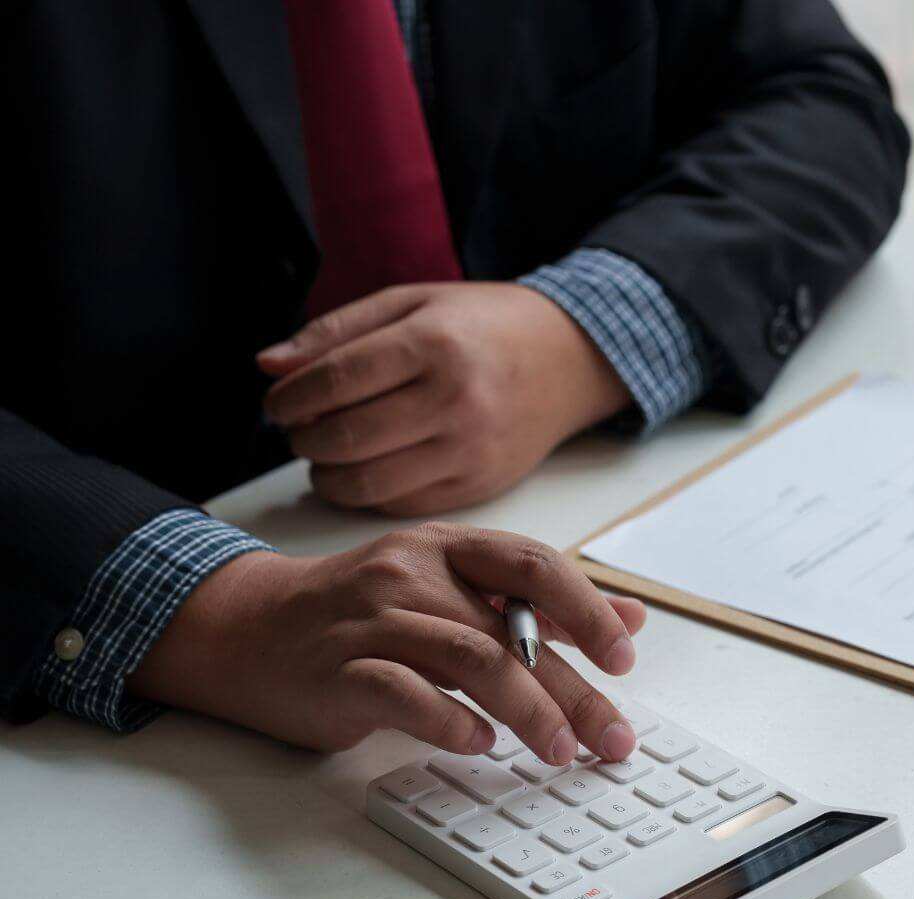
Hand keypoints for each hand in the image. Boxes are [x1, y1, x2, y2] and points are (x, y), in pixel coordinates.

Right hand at [128, 523, 649, 763]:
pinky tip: (480, 745)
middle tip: (613, 737)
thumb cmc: (359, 615)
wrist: (244, 629)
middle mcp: (412, 575)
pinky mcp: (337, 670)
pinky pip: (404, 693)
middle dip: (576, 690)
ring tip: (561, 751)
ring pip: (470, 659)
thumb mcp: (450, 592)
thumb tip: (629, 618)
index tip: (624, 657)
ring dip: (528, 711)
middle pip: (513, 631)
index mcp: (447, 549)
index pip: (534, 566)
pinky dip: (449, 722)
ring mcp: (371, 621)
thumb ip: (534, 606)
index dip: (588, 610)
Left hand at [257, 282, 630, 516]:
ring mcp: (470, 449)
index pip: (334, 380)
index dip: (289, 398)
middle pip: (344, 438)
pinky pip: (401, 505)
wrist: (569, 360)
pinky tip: (366, 470)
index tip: (278, 402)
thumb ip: (336, 332)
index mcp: (434, 343)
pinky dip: (367, 494)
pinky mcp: (480, 485)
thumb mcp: (412, 303)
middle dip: (303, 438)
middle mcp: (454, 400)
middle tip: (299, 428)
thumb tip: (269, 366)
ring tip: (327, 454)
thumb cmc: (485, 325)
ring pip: (367, 483)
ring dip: (326, 475)